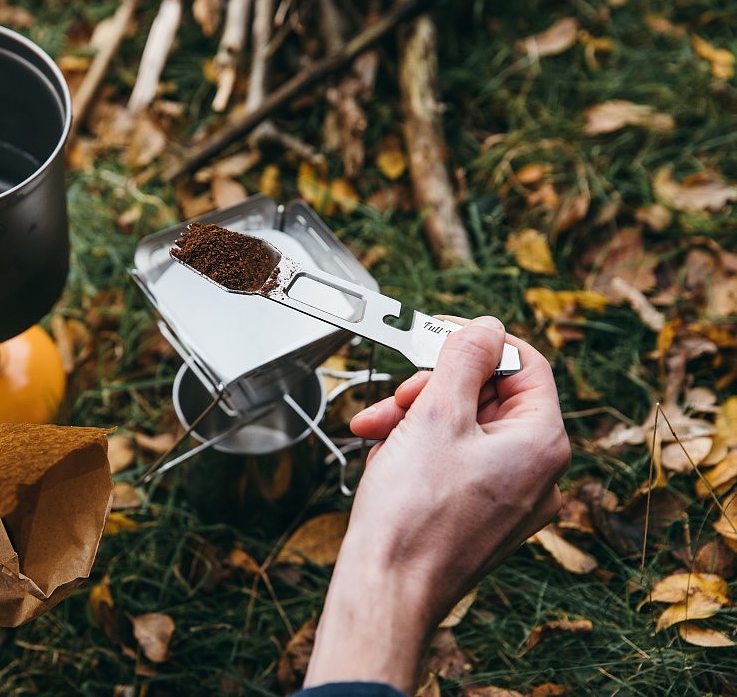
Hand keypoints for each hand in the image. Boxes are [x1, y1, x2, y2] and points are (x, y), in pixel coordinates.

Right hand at [304, 316, 569, 691]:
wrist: (385, 590)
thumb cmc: (412, 514)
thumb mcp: (437, 415)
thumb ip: (464, 359)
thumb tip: (486, 328)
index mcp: (542, 444)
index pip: (525, 365)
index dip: (478, 343)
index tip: (437, 335)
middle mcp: (537, 474)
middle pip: (488, 398)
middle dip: (431, 391)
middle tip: (393, 400)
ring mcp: (510, 501)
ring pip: (465, 431)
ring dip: (415, 421)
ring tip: (374, 433)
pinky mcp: (480, 519)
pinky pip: (455, 465)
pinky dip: (419, 454)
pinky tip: (384, 462)